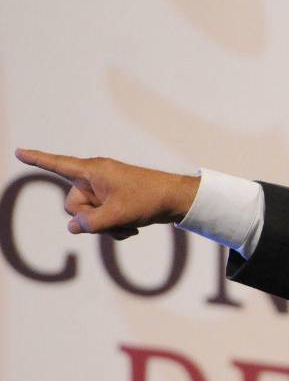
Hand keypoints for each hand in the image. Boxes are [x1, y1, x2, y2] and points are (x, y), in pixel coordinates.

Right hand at [14, 148, 198, 239]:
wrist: (178, 200)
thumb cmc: (148, 200)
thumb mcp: (117, 215)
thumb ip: (90, 224)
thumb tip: (73, 227)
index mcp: (93, 171)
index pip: (58, 165)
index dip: (37, 160)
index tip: (18, 152)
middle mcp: (95, 178)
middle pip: (72, 205)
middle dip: (89, 219)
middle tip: (114, 218)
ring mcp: (105, 190)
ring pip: (88, 217)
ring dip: (105, 226)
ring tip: (128, 224)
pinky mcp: (114, 201)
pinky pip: (102, 220)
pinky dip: (114, 227)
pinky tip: (132, 228)